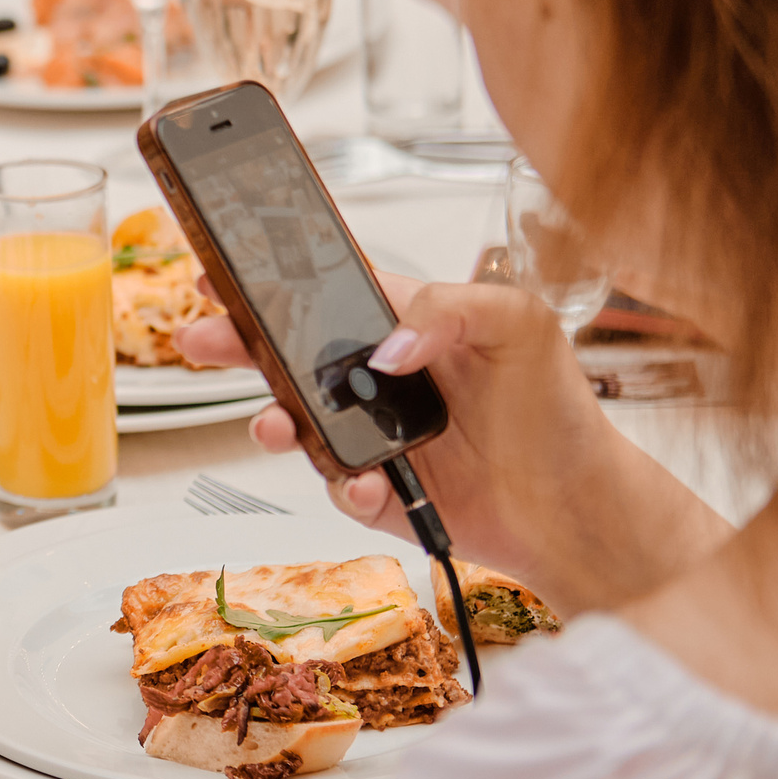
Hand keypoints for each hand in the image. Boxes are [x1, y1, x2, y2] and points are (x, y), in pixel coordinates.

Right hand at [177, 275, 730, 614]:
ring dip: (274, 422)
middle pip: (287, 353)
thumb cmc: (559, 412)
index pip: (328, 288)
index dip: (273, 276)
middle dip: (237, 343)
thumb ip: (450, 308)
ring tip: (274, 424)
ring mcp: (372, 435)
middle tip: (200, 337)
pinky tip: (373, 485)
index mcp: (408, 323)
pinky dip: (346, 486)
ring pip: (296, 423)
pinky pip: (335, 486)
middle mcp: (381, 377)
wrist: (577, 511)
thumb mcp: (519, 323)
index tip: (224, 267)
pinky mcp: (375, 491)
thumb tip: (387, 346)